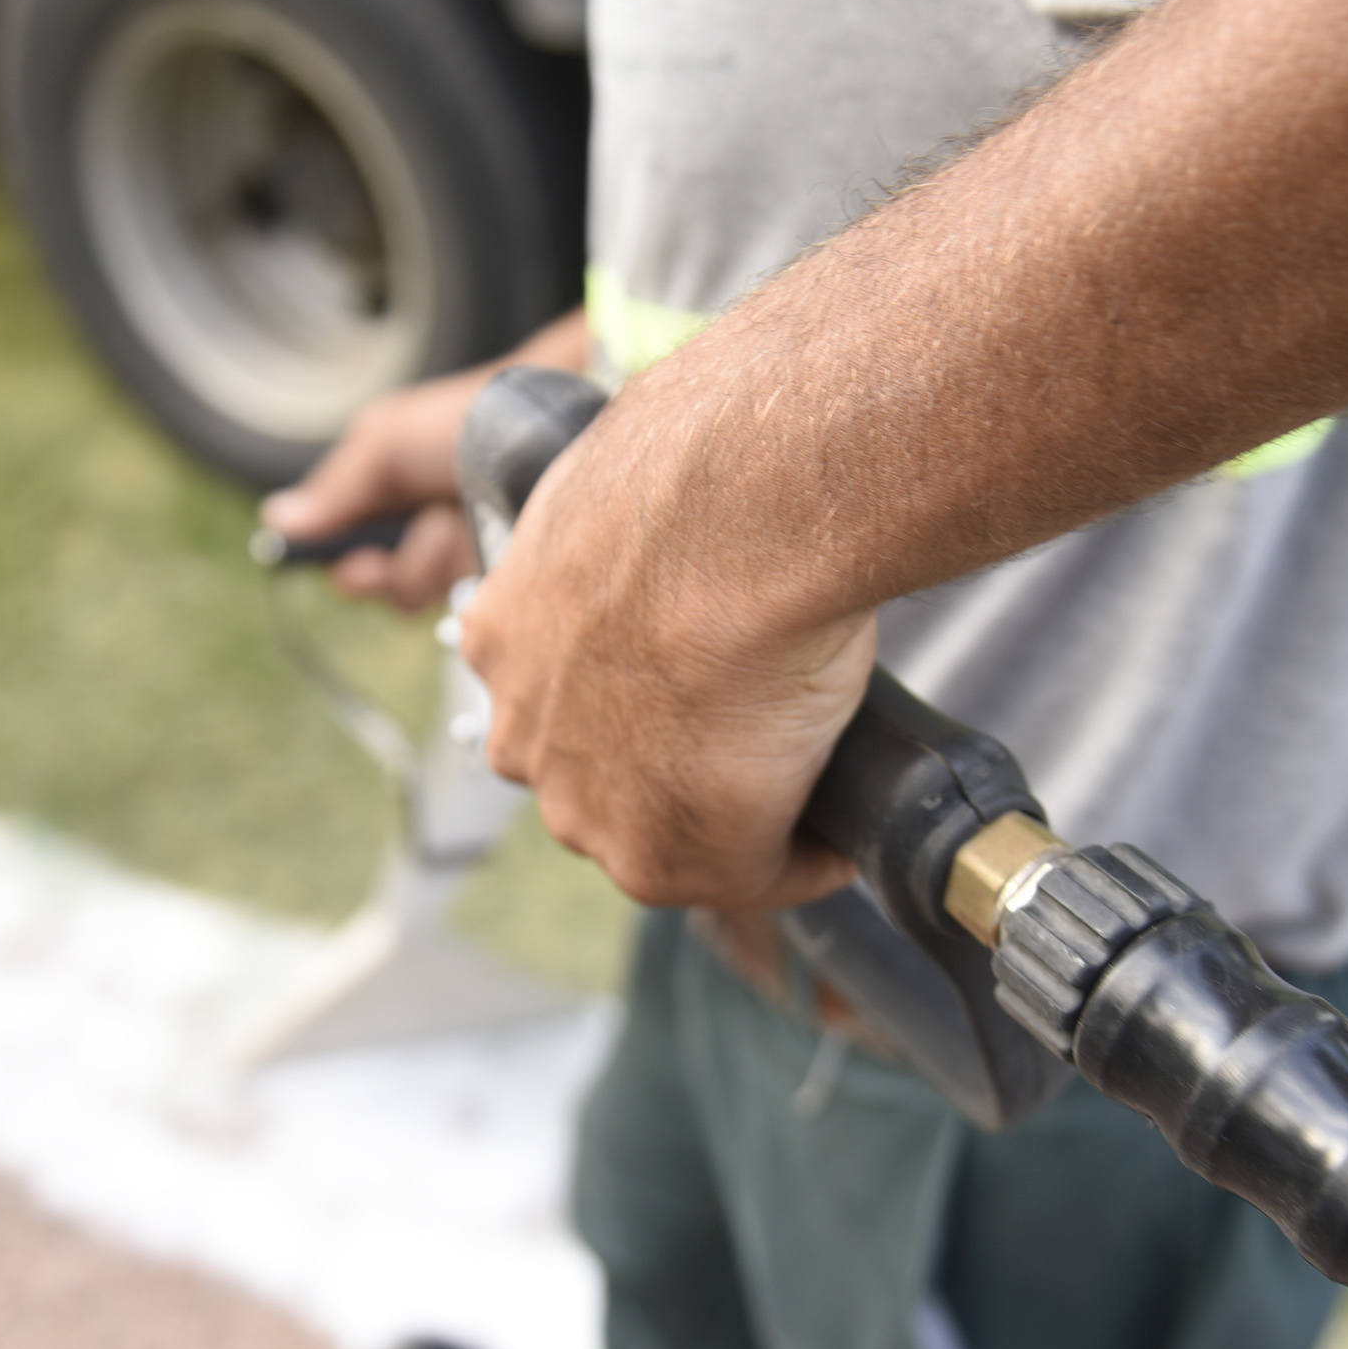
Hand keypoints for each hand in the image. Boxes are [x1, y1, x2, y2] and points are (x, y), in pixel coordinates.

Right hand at [257, 365, 484, 612]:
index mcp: (390, 499)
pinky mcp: (500, 580)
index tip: (352, 564)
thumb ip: (335, 489)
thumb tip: (275, 522)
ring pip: (416, 598)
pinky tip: (480, 541)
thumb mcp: (385, 442)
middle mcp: (424, 532)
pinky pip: (462, 607)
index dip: (342, 566)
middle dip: (386, 568)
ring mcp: (465, 558)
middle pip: (379, 588)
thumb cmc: (469, 419)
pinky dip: (462, 572)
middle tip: (402, 544)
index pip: (347, 554)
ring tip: (452, 520)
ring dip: (426, 560)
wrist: (548, 425)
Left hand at [457, 364, 877, 910]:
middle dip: (674, 767)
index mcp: (505, 634)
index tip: (700, 684)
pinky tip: (841, 823)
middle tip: (758, 730)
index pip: (561, 696)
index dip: (639, 697)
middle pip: (604, 778)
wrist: (742, 514)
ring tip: (807, 769)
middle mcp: (527, 735)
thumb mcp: (642, 485)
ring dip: (736, 817)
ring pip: (667, 834)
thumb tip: (703, 515)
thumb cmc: (704, 474)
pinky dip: (806, 856)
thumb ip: (644, 529)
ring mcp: (590, 806)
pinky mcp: (674, 853)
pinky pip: (753, 874)